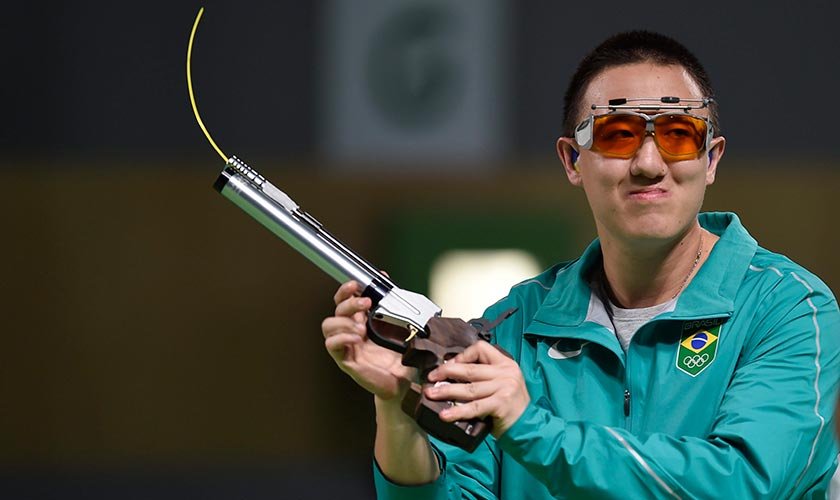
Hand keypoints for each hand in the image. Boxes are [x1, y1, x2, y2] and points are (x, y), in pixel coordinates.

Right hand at [321, 281, 410, 400]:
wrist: (404, 383)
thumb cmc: (401, 357)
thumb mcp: (401, 327)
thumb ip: (394, 305)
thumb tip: (387, 281)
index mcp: (362, 322)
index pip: (344, 301)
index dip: (346, 290)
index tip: (356, 284)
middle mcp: (351, 332)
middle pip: (336, 309)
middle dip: (349, 302)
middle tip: (366, 303)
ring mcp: (346, 346)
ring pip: (328, 325)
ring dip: (344, 321)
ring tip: (362, 328)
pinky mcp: (345, 361)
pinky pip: (332, 345)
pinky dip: (342, 338)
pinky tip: (357, 339)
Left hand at [425, 340, 529, 437]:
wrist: (528, 426)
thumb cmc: (510, 406)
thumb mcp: (502, 383)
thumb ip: (484, 376)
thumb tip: (451, 373)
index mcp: (505, 363)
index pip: (480, 349)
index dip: (462, 356)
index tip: (448, 365)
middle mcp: (506, 373)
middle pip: (470, 369)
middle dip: (446, 373)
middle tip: (431, 377)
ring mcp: (504, 388)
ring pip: (469, 388)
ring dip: (446, 391)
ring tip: (431, 394)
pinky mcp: (501, 404)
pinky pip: (474, 407)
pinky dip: (457, 411)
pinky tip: (445, 414)